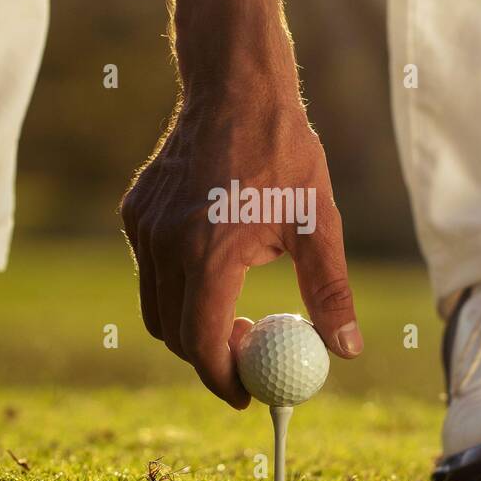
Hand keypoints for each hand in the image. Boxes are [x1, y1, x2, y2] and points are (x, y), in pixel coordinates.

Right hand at [121, 88, 360, 408]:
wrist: (234, 85)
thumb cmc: (283, 150)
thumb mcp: (318, 222)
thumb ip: (330, 291)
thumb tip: (346, 350)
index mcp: (209, 252)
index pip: (201, 343)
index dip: (223, 380)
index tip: (248, 395)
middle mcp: (166, 244)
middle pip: (173, 333)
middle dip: (207, 357)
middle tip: (246, 357)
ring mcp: (144, 228)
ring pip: (155, 305)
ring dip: (188, 324)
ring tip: (233, 314)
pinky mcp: (134, 212)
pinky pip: (149, 270)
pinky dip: (175, 287)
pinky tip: (213, 265)